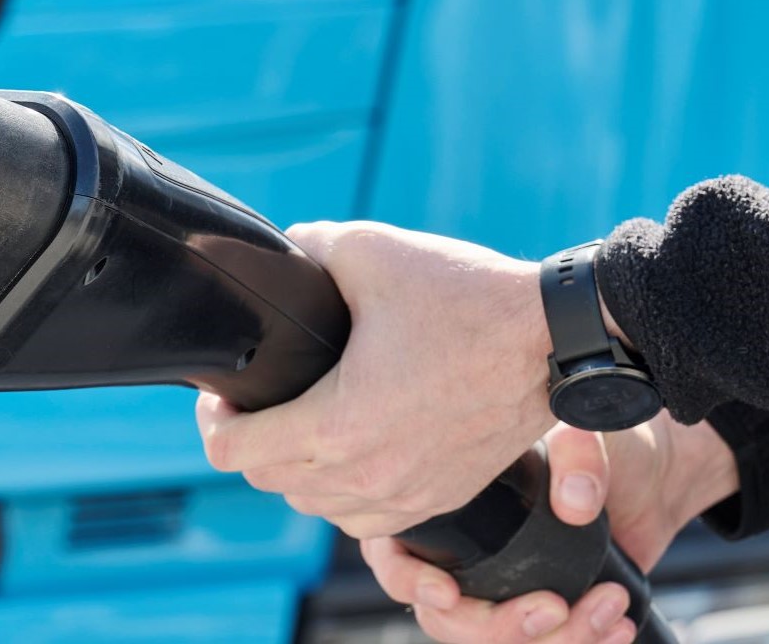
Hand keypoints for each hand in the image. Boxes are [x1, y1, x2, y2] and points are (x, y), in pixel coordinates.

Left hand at [195, 220, 557, 537]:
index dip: (213, 423)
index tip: (221, 398)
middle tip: (255, 403)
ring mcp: (407, 495)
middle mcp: (368, 474)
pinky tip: (349, 453)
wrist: (556, 339)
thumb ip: (311, 247)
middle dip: (250, 441)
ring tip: (299, 426)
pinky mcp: (440, 498)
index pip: (235, 453)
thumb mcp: (372, 251)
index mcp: (338, 424)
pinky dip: (343, 494)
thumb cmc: (468, 297)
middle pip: (269, 481)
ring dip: (296, 471)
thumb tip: (284, 250)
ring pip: (315, 506)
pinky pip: (366, 520)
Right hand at [363, 413, 739, 642]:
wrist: (650, 475)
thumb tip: (574, 502)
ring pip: (494, 642)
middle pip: (444, 619)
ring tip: (606, 608)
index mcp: (441, 506)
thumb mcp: (586, 431)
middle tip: (552, 607)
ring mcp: (495, 589)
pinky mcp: (535, 611)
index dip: (410, 581)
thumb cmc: (599, 443)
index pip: (393, 556)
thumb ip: (579, 452)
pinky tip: (614, 626)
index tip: (447, 590)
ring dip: (552, 641)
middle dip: (497, 627)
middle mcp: (458, 555)